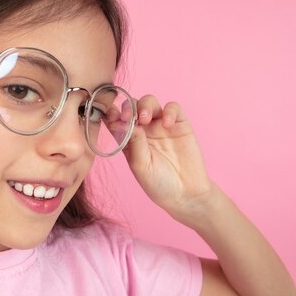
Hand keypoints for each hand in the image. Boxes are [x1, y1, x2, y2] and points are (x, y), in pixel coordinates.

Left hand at [121, 96, 213, 222]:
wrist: (185, 193)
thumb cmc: (158, 183)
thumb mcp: (141, 166)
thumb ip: (134, 144)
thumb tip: (126, 123)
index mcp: (129, 139)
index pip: (117, 119)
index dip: (112, 114)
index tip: (110, 116)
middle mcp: (144, 129)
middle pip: (132, 106)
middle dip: (128, 106)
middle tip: (128, 116)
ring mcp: (161, 125)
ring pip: (150, 102)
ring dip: (145, 105)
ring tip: (145, 119)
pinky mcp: (180, 124)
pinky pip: (173, 108)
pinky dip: (169, 111)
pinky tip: (167, 123)